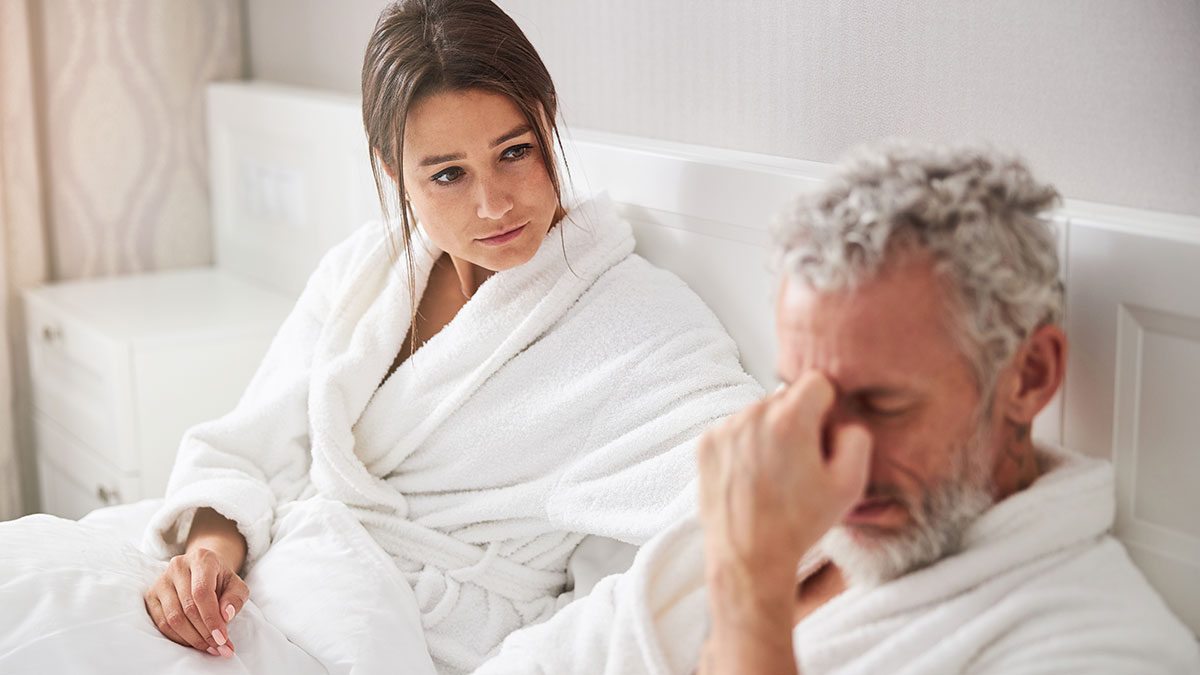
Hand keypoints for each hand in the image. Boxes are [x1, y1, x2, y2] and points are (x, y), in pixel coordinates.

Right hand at [143, 547, 248, 657]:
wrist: (203, 571)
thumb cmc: (221, 580)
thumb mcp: (237, 585)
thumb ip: (235, 598)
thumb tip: (226, 616)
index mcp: (201, 559)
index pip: (202, 592)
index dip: (211, 618)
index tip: (222, 638)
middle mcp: (178, 566)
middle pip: (187, 607)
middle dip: (205, 632)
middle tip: (219, 647)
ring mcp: (161, 580)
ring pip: (173, 617)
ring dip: (192, 638)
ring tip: (209, 647)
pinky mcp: (151, 595)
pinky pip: (161, 623)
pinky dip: (178, 637)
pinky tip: (193, 643)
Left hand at [697, 371, 870, 594]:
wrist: (749, 558)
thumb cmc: (798, 525)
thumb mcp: (850, 485)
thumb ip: (856, 438)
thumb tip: (840, 422)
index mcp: (789, 419)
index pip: (817, 381)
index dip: (827, 408)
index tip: (823, 434)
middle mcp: (752, 415)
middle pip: (786, 397)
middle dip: (798, 420)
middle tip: (801, 462)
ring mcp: (725, 429)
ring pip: (759, 413)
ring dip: (770, 432)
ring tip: (775, 475)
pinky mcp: (706, 444)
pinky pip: (735, 429)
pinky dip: (746, 445)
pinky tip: (753, 477)